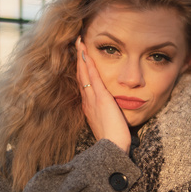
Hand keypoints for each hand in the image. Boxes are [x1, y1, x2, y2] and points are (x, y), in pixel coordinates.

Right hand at [75, 37, 130, 152]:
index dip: (81, 70)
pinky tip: (87, 54)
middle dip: (79, 60)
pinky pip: (93, 78)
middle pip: (81, 76)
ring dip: (82, 58)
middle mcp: (88, 101)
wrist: (112, 148)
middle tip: (77, 44)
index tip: (80, 58)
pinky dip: (89, 65)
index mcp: (89, 107)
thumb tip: (111, 112)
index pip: (84, 84)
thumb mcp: (108, 124)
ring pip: (84, 74)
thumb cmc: (113, 141)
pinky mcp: (101, 99)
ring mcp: (93, 100)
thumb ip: (107, 116)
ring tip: (79, 43)